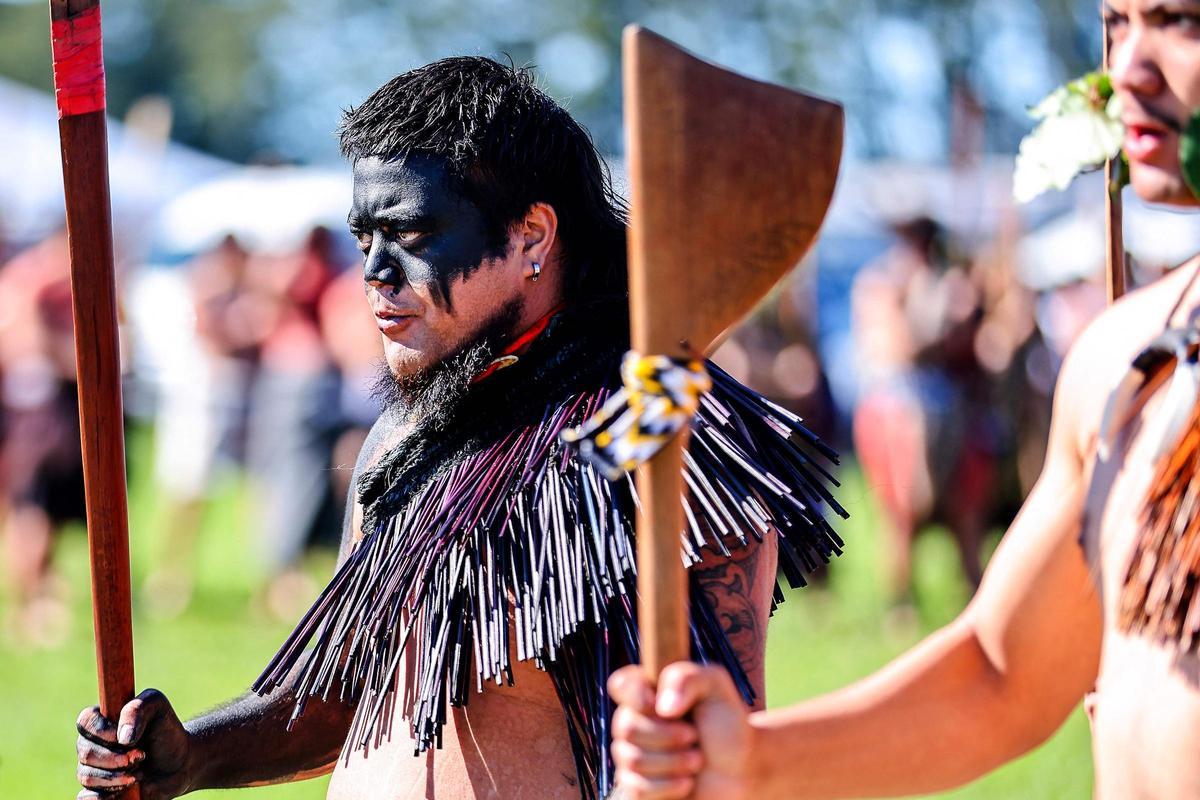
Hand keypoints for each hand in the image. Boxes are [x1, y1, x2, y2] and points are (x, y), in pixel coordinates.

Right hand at [76, 689, 191, 799]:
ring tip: (140, 773)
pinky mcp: (99, 790)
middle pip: (85, 753)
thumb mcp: (158, 708)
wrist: (180, 763)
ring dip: (116, 777)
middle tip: (141, 756)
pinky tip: (126, 789)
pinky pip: (87, 797)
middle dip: (116, 758)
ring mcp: (94, 768)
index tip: (126, 739)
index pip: (85, 721)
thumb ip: (137, 709)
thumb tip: (123, 737)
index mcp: (103, 720)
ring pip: (86, 776)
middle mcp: (93, 744)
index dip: (102, 731)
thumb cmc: (166, 731)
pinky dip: (104, 796)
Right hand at [609, 662, 755, 799]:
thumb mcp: (715, 685)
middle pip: (625, 727)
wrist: (742, 770)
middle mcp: (636, 722)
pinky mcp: (638, 787)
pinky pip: (636, 788)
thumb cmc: (728, 724)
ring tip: (697, 760)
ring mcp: (634, 755)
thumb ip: (687, 678)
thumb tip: (663, 707)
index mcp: (648, 692)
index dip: (636, 696)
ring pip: (631, 760)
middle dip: (668, 736)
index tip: (665, 707)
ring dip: (674, 762)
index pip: (619, 685)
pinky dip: (668, 787)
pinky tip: (687, 782)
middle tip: (694, 736)